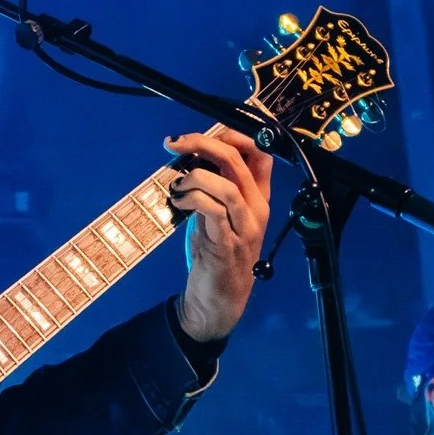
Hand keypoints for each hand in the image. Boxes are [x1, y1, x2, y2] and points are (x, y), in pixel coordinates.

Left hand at [165, 127, 272, 341]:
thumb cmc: (215, 254)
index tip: (198, 135)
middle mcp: (257, 209)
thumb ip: (209, 188)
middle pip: (239, 160)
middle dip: (203, 143)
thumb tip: (186, 157)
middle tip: (174, 143)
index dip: (231, 135)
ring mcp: (245, 228)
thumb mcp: (214, 214)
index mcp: (257, 197)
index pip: (259, 152)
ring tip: (175, 185)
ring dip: (195, 177)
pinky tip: (177, 203)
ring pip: (227, 185)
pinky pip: (214, 212)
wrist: (218, 299)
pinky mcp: (228, 245)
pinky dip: (192, 200)